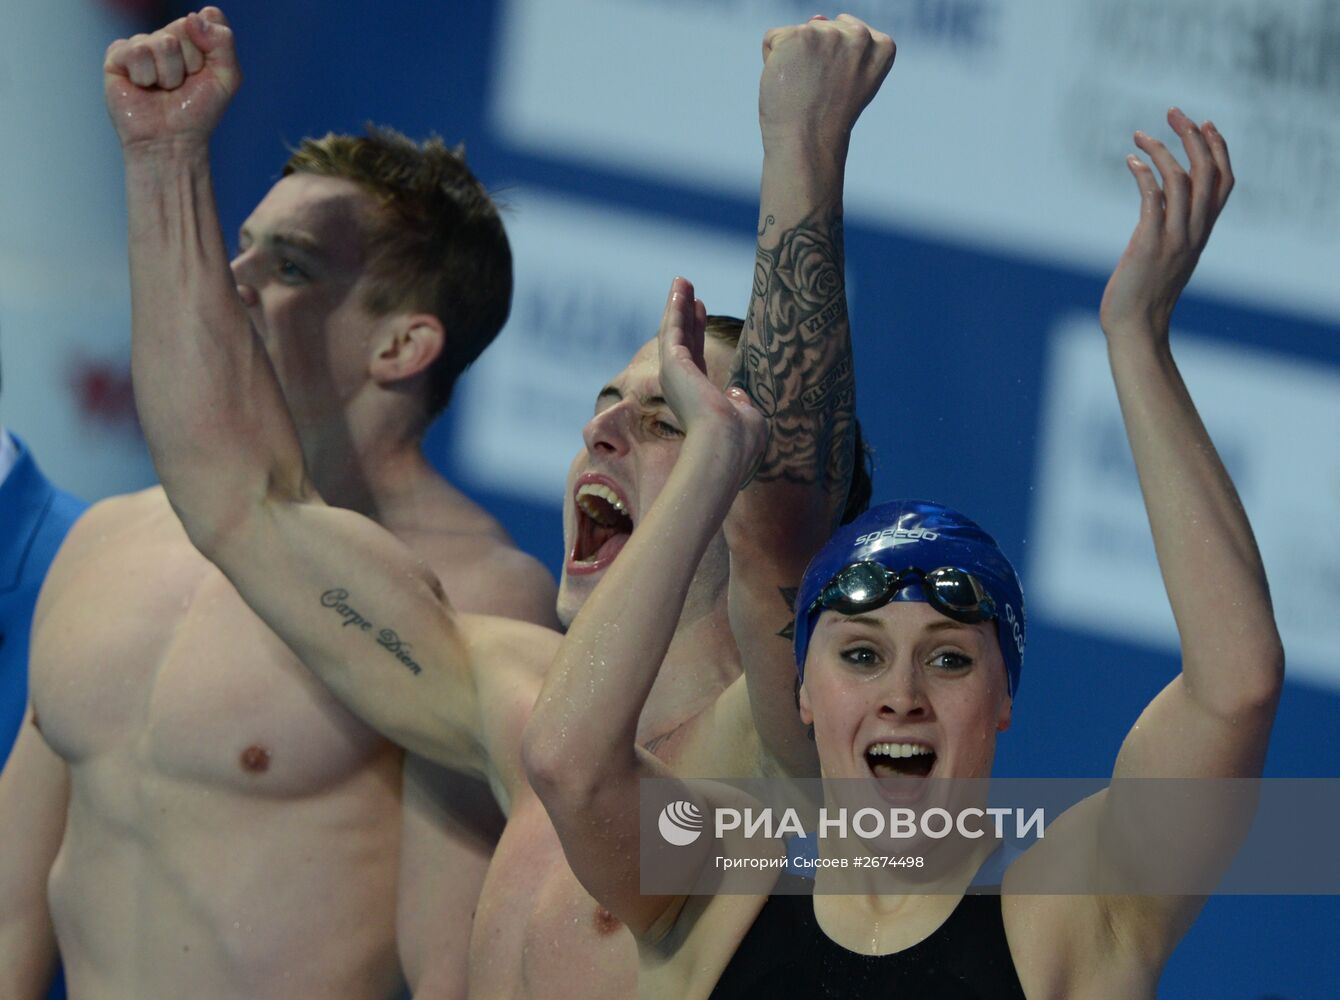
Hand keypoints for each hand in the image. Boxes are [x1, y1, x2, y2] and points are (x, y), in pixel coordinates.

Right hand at [104, 7, 240, 151]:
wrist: (171, 141)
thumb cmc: (197, 112)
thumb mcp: (227, 78)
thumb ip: (223, 42)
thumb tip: (193, 17)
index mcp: (194, 37)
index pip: (208, 18)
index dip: (210, 50)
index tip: (205, 73)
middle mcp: (167, 36)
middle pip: (184, 27)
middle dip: (191, 63)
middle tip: (183, 85)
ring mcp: (142, 44)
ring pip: (162, 43)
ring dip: (169, 75)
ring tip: (164, 90)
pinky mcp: (118, 56)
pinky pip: (137, 52)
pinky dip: (146, 77)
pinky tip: (143, 88)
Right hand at [657, 278, 766, 487]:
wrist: (726, 443)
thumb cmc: (741, 439)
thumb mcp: (746, 417)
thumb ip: (740, 402)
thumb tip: (738, 392)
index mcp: (699, 398)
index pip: (696, 359)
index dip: (697, 333)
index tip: (701, 311)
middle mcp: (682, 386)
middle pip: (682, 342)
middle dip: (685, 316)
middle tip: (687, 292)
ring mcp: (674, 375)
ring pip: (674, 333)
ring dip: (677, 306)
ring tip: (681, 281)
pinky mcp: (672, 364)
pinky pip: (672, 330)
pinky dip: (674, 308)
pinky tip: (679, 288)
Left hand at [758, 14, 894, 150]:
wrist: (807, 143)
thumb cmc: (826, 118)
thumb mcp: (850, 80)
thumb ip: (841, 46)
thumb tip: (817, 16)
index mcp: (882, 45)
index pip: (846, 31)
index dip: (833, 62)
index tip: (838, 88)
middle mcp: (860, 35)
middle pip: (820, 29)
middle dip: (811, 57)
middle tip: (817, 92)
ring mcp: (829, 34)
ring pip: (796, 34)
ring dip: (791, 58)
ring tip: (802, 89)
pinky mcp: (799, 36)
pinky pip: (772, 39)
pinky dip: (771, 61)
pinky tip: (786, 83)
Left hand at [1099, 107, 1233, 340]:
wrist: (1136, 328)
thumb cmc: (1144, 294)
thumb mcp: (1166, 254)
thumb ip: (1169, 226)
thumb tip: (1157, 198)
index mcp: (1202, 233)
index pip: (1224, 181)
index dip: (1218, 148)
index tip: (1203, 123)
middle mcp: (1194, 233)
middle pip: (1208, 173)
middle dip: (1193, 137)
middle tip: (1174, 112)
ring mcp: (1174, 239)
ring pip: (1182, 181)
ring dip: (1163, 151)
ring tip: (1140, 134)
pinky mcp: (1149, 246)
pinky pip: (1153, 201)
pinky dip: (1144, 175)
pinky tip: (1131, 161)